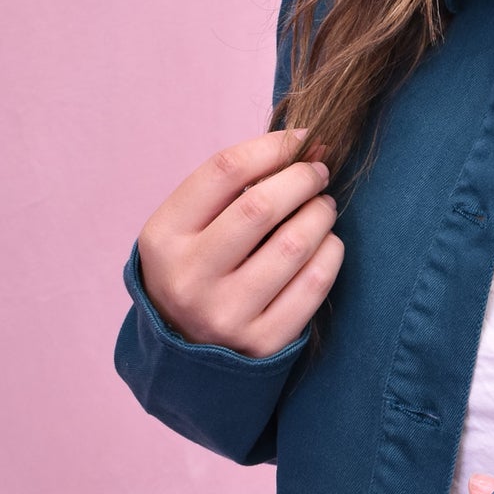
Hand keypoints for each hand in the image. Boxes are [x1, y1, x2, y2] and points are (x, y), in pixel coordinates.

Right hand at [134, 128, 343, 357]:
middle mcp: (189, 278)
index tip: (301, 139)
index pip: (224, 170)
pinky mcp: (262, 343)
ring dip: (321, 214)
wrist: (184, 355)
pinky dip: (330, 252)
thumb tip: (307, 146)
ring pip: (294, 245)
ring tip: (323, 207)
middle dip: (302, 178)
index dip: (272, 146)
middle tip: (318, 173)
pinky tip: (327, 243)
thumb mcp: (188, 228)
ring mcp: (225, 315)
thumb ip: (234, 187)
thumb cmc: (197, 268)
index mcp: (163, 238)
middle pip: (261, 206)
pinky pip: (314, 284)